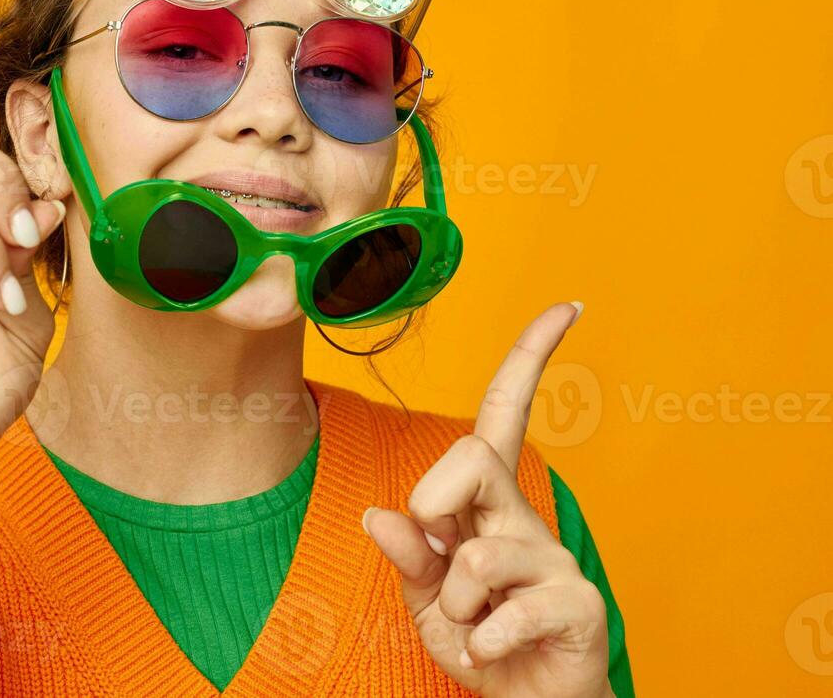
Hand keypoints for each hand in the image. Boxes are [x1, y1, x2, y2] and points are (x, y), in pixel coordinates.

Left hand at [362, 302, 612, 697]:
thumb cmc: (478, 641)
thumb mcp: (424, 598)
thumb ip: (406, 555)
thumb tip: (381, 515)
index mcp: (488, 503)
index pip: (507, 413)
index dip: (530, 358)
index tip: (567, 306)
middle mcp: (526, 518)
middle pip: (472, 457)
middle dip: (434, 505)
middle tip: (439, 556)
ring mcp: (556, 559)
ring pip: (479, 552)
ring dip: (455, 602)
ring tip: (471, 628)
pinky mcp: (578, 605)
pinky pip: (507, 611)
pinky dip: (481, 642)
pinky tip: (492, 653)